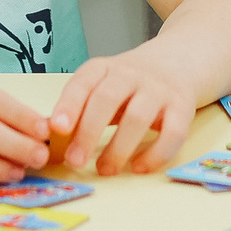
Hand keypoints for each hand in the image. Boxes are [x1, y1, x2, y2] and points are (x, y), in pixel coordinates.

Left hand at [47, 51, 197, 175]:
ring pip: (138, 117)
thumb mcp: (102, 85)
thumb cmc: (129, 83)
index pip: (83, 82)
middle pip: (107, 99)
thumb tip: (48, 140)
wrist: (177, 61)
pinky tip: (140, 167)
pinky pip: (173, 133)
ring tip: (105, 170)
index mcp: (104, 68)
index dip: (69, 104)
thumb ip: (80, 108)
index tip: (56, 128)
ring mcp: (159, 89)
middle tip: (75, 161)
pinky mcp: (182, 107)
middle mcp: (131, 74)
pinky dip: (156, 154)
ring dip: (119, 147)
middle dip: (89, 132)